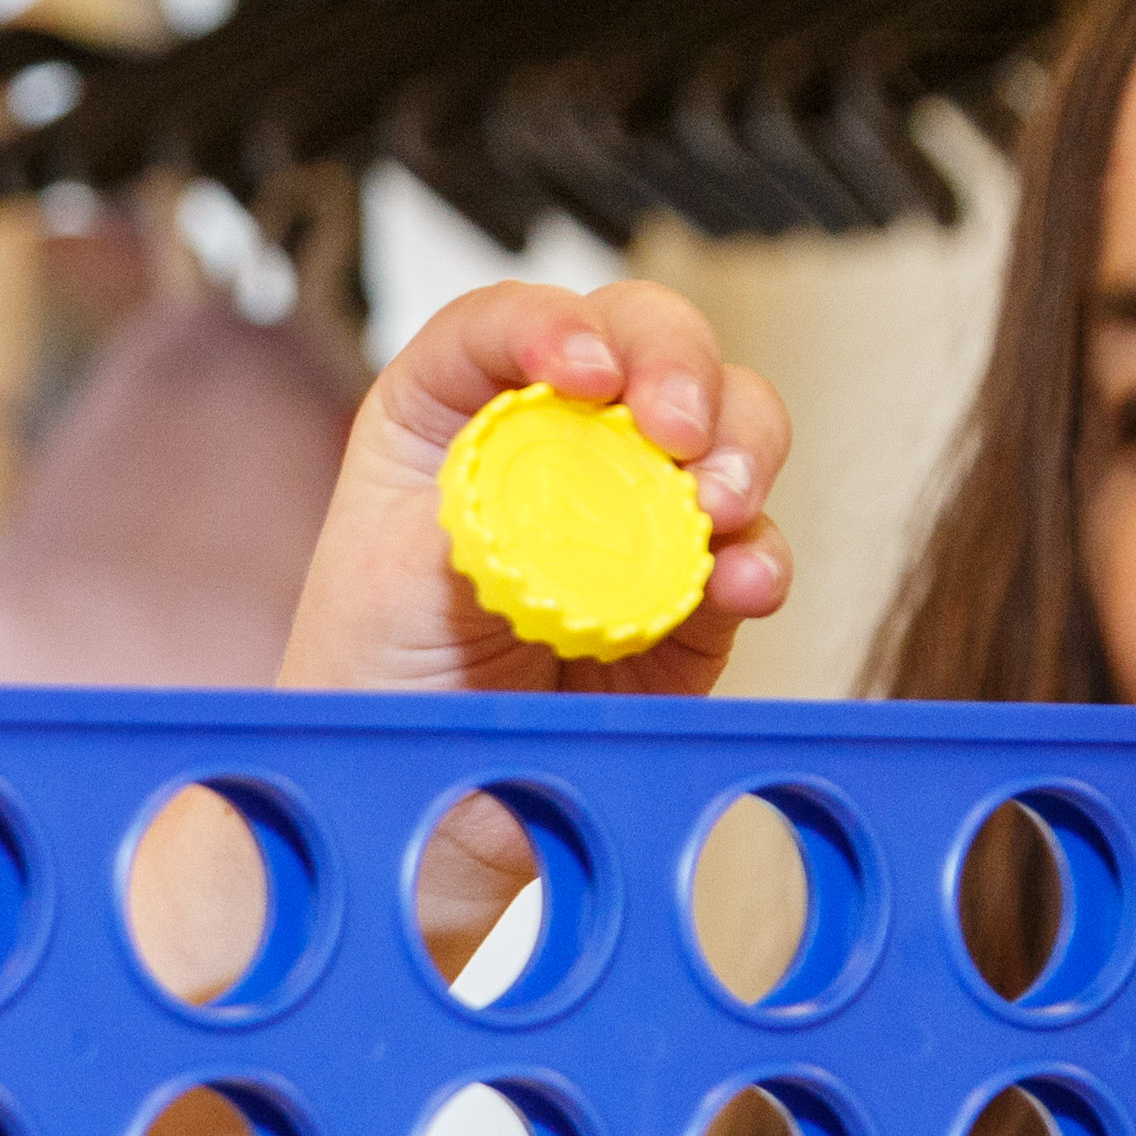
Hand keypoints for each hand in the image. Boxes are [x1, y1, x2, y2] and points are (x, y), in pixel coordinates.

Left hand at [276, 278, 794, 707]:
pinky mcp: (691, 589)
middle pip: (644, 343)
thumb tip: (577, 483)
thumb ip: (484, 512)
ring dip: (740, 450)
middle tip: (676, 430)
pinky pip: (749, 550)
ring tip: (717, 508)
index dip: (550, 326)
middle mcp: (554, 439)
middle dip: (677, 368)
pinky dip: (760, 557)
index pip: (506, 325)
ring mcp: (633, 506)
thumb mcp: (393, 577)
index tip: (580, 373)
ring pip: (725, 425)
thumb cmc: (375, 679)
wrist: (417, 810)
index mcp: (450, 413)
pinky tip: (744, 581)